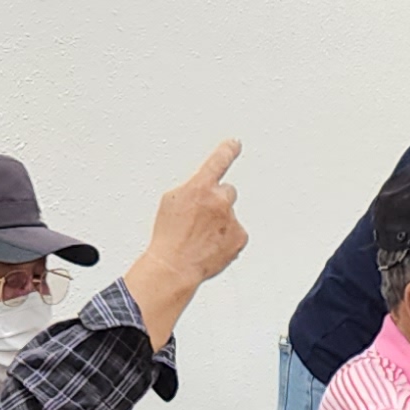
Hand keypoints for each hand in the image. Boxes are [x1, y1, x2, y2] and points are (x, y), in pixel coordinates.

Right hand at [147, 139, 246, 285]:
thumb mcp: (171, 202)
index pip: (218, 161)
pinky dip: (227, 239)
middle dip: (217, 201)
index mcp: (200, 187)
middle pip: (227, 192)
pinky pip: (236, 233)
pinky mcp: (240, 237)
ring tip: (202, 237)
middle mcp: (219, 200)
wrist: (175, 265)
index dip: (227, 150)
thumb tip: (199, 191)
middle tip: (202, 219)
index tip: (234, 144)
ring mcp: (232, 219)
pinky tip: (211, 246)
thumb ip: (191, 190)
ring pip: (230, 215)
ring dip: (221, 223)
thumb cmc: (169, 237)